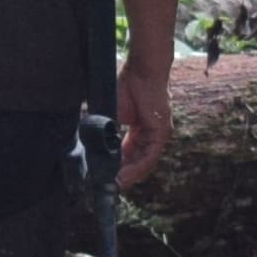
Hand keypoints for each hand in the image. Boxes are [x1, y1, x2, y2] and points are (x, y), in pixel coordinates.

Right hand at [116, 49, 173, 189]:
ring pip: (144, 163)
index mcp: (140, 130)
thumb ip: (107, 131)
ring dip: (130, 176)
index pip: (130, 154)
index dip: (118, 166)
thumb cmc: (127, 86)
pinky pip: (149, 156)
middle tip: (109, 185)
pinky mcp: (161, 133)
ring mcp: (158, 135)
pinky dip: (137, 168)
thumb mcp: (112, 115)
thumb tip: (94, 146)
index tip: (106, 176)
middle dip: (123, 174)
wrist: (142, 71)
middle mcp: (151, 135)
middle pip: (138, 161)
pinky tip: (125, 175)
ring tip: (115, 185)